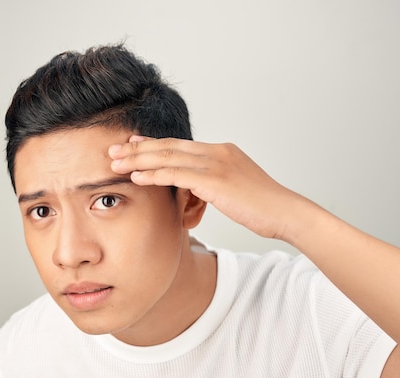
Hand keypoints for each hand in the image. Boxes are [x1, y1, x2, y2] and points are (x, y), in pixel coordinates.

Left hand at [109, 135, 315, 241]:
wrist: (285, 212)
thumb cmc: (262, 206)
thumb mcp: (235, 187)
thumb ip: (213, 182)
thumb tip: (195, 187)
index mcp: (221, 151)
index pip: (179, 144)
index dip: (153, 143)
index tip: (132, 143)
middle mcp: (216, 151)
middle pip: (169, 146)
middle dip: (137, 148)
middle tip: (113, 150)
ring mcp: (216, 163)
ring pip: (168, 157)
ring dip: (138, 160)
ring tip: (115, 163)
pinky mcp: (215, 180)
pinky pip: (176, 174)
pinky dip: (154, 174)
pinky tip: (137, 177)